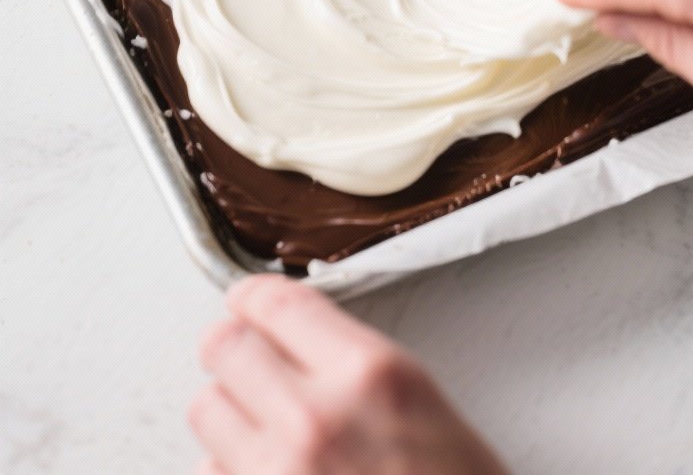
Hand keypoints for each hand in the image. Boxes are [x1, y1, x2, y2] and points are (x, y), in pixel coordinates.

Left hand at [189, 273, 508, 474]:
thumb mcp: (424, 405)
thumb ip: (355, 363)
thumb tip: (297, 340)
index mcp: (370, 376)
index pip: (278, 303)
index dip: (254, 296)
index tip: (248, 300)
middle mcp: (316, 420)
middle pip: (225, 346)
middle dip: (233, 348)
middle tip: (247, 357)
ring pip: (207, 408)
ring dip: (228, 410)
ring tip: (260, 423)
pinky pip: (209, 473)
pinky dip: (227, 468)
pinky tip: (265, 470)